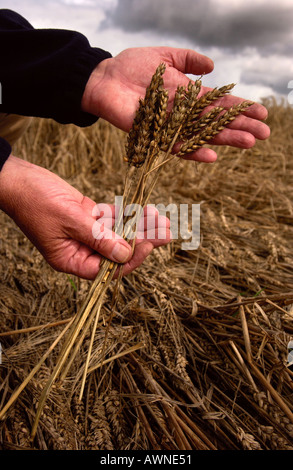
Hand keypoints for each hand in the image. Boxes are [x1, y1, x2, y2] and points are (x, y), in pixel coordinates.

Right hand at [0, 156, 170, 279]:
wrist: (19, 178)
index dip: (129, 259)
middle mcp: (80, 250)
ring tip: (162, 219)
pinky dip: (126, 214)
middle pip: (117, 251)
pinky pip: (111, 219)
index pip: (107, 269)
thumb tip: (126, 255)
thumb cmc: (35, 201)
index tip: (148, 243)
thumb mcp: (69, 220)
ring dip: (139, 226)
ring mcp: (85, 233)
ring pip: (118, 233)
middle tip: (166, 231)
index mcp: (71, 260)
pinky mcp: (87, 216)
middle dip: (142, 241)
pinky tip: (144, 210)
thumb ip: (98, 238)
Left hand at [82, 46, 269, 162]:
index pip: (219, 102)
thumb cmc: (131, 66)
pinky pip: (175, 148)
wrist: (104, 78)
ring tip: (248, 142)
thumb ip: (188, 59)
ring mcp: (170, 126)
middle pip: (217, 121)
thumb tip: (213, 65)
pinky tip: (212, 155)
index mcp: (189, 94)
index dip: (240, 107)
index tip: (261, 112)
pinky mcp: (154, 136)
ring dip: (225, 139)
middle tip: (264, 134)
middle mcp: (183, 113)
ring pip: (202, 135)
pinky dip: (192, 152)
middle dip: (241, 126)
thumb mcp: (165, 55)